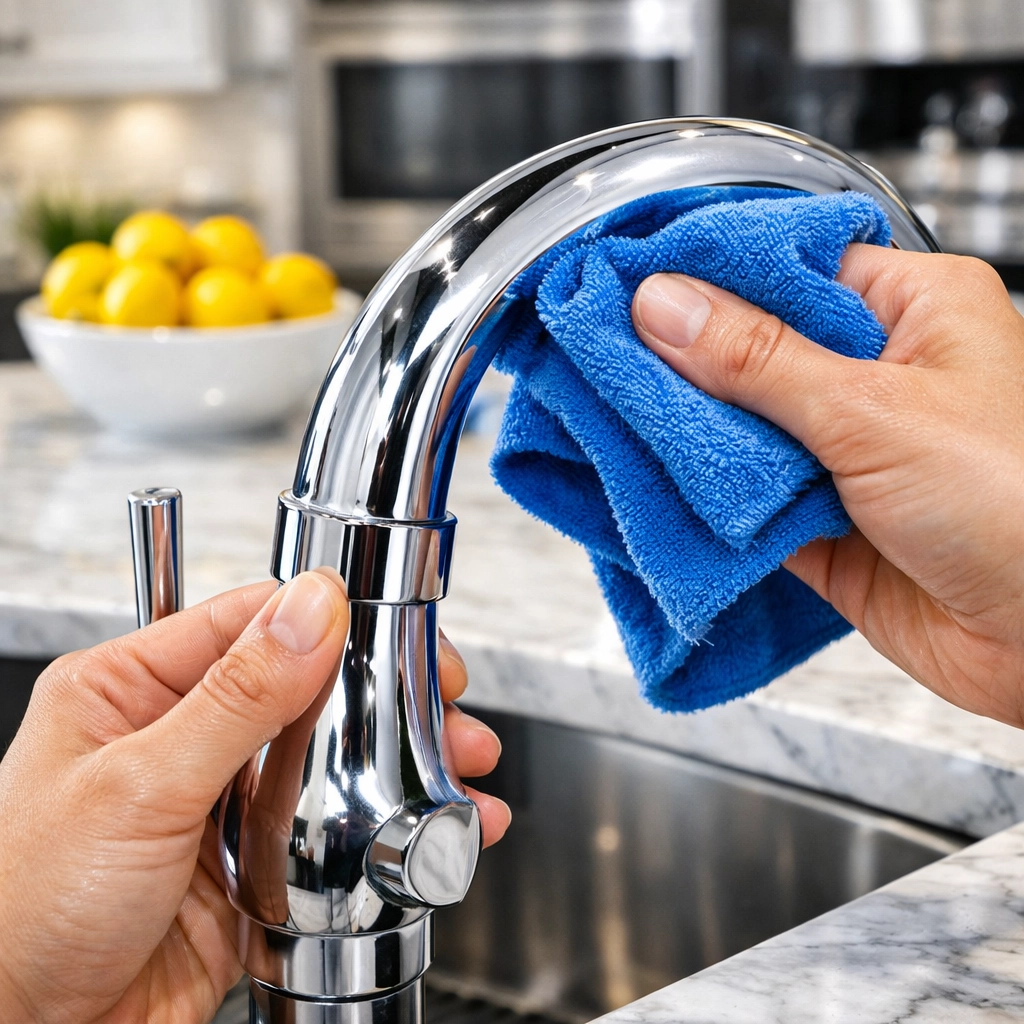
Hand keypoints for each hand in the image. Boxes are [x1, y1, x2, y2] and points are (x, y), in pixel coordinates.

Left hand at [0, 570, 507, 1023]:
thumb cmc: (21, 912)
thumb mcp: (139, 787)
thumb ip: (236, 698)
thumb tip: (312, 612)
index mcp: (133, 690)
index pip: (249, 622)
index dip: (329, 620)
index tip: (395, 631)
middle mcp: (179, 738)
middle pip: (303, 690)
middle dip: (384, 698)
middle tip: (442, 706)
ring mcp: (217, 804)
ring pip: (324, 762)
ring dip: (395, 765)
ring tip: (454, 768)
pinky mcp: (248, 866)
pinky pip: (327, 834)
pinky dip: (382, 834)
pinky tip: (422, 833)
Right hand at [632, 245, 1023, 726]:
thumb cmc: (1022, 505)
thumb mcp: (874, 411)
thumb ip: (759, 360)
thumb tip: (666, 307)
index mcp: (911, 312)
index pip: (785, 269)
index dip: (707, 275)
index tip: (631, 280)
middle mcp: (877, 378)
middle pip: (752, 352)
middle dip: (683, 362)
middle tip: (604, 352)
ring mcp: (846, 454)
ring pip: (740, 430)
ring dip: (688, 434)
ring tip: (612, 413)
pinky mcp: (822, 526)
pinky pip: (742, 503)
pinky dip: (701, 500)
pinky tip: (654, 481)